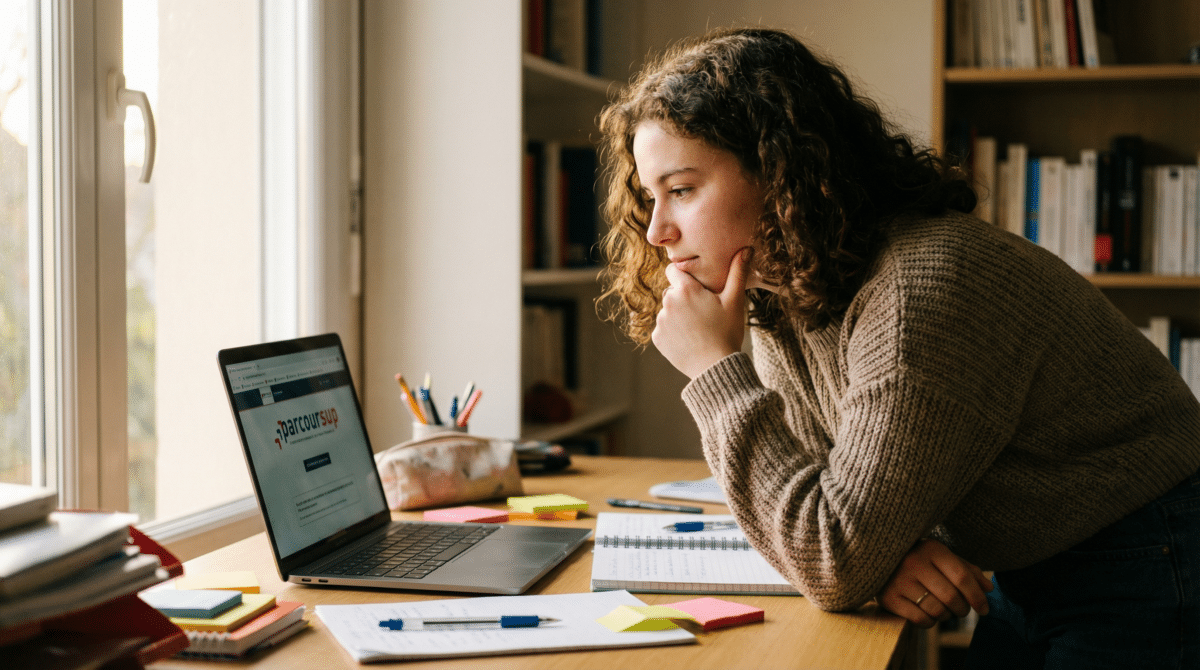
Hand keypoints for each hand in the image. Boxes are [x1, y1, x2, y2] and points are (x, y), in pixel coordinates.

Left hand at [651, 248, 751, 378]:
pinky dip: (673, 333)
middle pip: (672, 292)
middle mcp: (668, 302)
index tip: (696, 287)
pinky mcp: (657, 338)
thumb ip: (737, 273)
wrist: (715, 368)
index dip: (684, 276)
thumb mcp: (735, 301)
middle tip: (703, 313)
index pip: (673, 270)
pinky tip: (690, 340)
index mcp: (685, 290)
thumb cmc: (727, 332)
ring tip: (698, 329)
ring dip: (678, 316)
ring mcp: (660, 321)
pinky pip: (664, 329)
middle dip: (684, 298)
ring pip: (668, 311)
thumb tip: (747, 248)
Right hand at [878, 538, 992, 627]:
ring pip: (936, 610)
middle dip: (963, 609)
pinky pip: (920, 619)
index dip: (977, 596)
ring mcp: (899, 581)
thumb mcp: (942, 557)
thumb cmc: (919, 558)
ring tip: (945, 611)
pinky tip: (929, 615)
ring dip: (947, 616)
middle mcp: (914, 563)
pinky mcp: (889, 597)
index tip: (985, 609)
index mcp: (932, 549)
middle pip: (951, 596)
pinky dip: (930, 622)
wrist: (878, 558)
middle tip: (962, 610)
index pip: (962, 577)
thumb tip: (989, 589)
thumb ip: (967, 570)